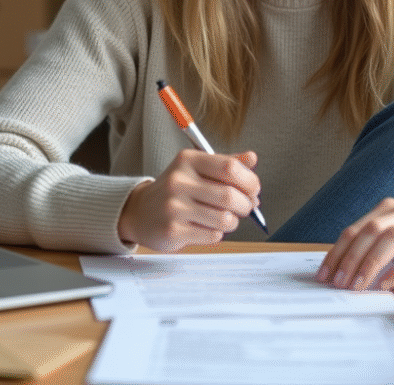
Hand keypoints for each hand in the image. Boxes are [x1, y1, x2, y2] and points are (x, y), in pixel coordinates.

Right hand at [117, 150, 260, 250]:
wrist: (141, 212)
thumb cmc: (176, 190)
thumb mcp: (197, 169)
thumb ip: (226, 164)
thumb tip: (252, 158)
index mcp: (188, 160)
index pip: (229, 167)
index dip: (249, 181)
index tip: (253, 190)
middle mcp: (178, 180)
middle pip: (230, 196)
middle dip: (245, 205)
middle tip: (244, 207)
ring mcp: (173, 206)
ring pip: (225, 219)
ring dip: (232, 222)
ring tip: (224, 218)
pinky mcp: (173, 230)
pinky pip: (213, 235)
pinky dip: (217, 234)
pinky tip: (206, 227)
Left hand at [315, 198, 393, 290]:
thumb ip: (376, 244)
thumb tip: (343, 269)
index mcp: (389, 209)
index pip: (355, 229)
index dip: (337, 252)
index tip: (324, 274)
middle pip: (370, 232)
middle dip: (350, 258)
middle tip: (338, 282)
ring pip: (392, 239)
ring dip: (371, 263)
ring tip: (358, 285)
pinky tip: (388, 284)